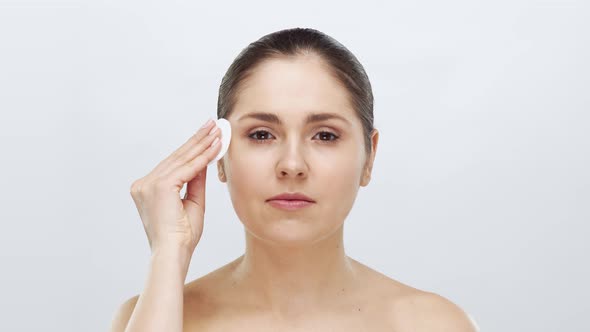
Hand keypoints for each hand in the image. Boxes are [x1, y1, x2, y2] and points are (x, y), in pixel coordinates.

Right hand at [129, 119, 221, 254]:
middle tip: (212, 124)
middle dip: (197, 140)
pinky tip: (215, 147)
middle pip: (176, 157)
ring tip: (217, 131)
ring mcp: (149, 184)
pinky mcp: (159, 186)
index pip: (174, 165)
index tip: (206, 136)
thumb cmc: (182, 237)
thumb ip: (195, 182)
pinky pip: (187, 168)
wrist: (173, 254)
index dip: (191, 149)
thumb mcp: (192, 203)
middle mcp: (143, 184)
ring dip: (202, 144)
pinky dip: (203, 157)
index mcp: (147, 189)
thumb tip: (203, 162)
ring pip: (182, 159)